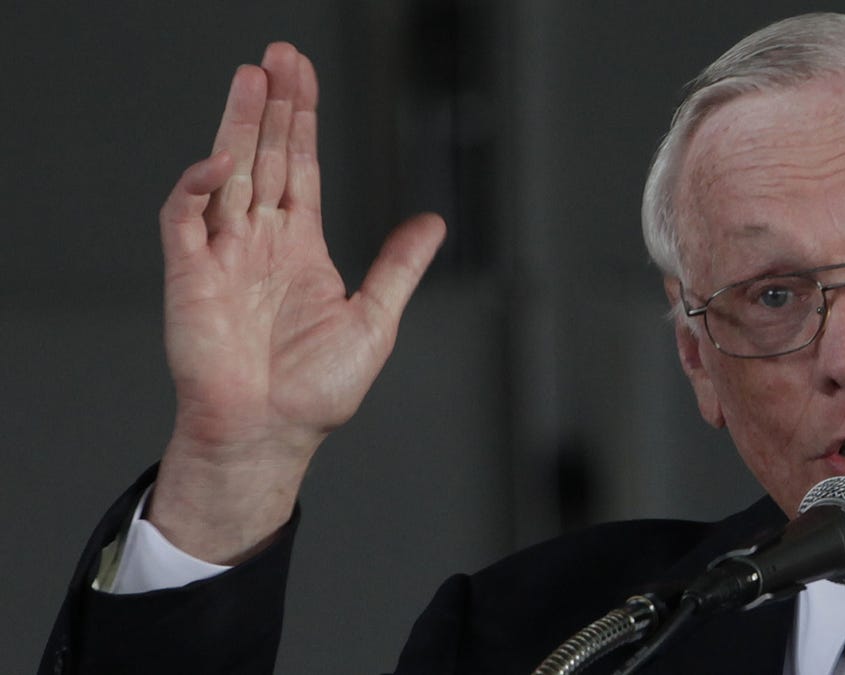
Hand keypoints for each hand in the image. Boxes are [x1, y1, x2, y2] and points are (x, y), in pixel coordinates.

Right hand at [148, 43, 443, 562]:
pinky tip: (224, 159)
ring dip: (238, 125)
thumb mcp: (374, 320)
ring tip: (252, 78)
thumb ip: (398, 267)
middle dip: (271, 106)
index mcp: (301, 249)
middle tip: (279, 57)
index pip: (300, 169)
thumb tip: (434, 223)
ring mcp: (223, 254)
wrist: (269, 434)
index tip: (303, 77)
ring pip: (227, 172)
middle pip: (264, 156)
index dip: (302, 123)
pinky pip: (185, 217)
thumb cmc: (315, 392)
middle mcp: (261, 242)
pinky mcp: (189, 274)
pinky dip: (199, 185)